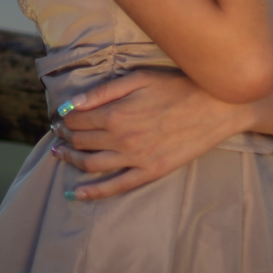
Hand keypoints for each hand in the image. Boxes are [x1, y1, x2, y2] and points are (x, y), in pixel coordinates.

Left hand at [51, 70, 249, 199]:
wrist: (216, 107)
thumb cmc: (177, 86)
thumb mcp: (139, 79)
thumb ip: (103, 92)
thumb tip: (71, 104)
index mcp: (117, 113)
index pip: (77, 119)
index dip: (64, 119)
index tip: (58, 117)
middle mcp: (122, 139)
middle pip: (82, 141)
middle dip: (64, 138)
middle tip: (57, 134)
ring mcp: (136, 159)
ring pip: (92, 165)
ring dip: (71, 161)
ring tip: (60, 155)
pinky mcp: (151, 172)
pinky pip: (116, 186)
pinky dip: (93, 192)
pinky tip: (77, 194)